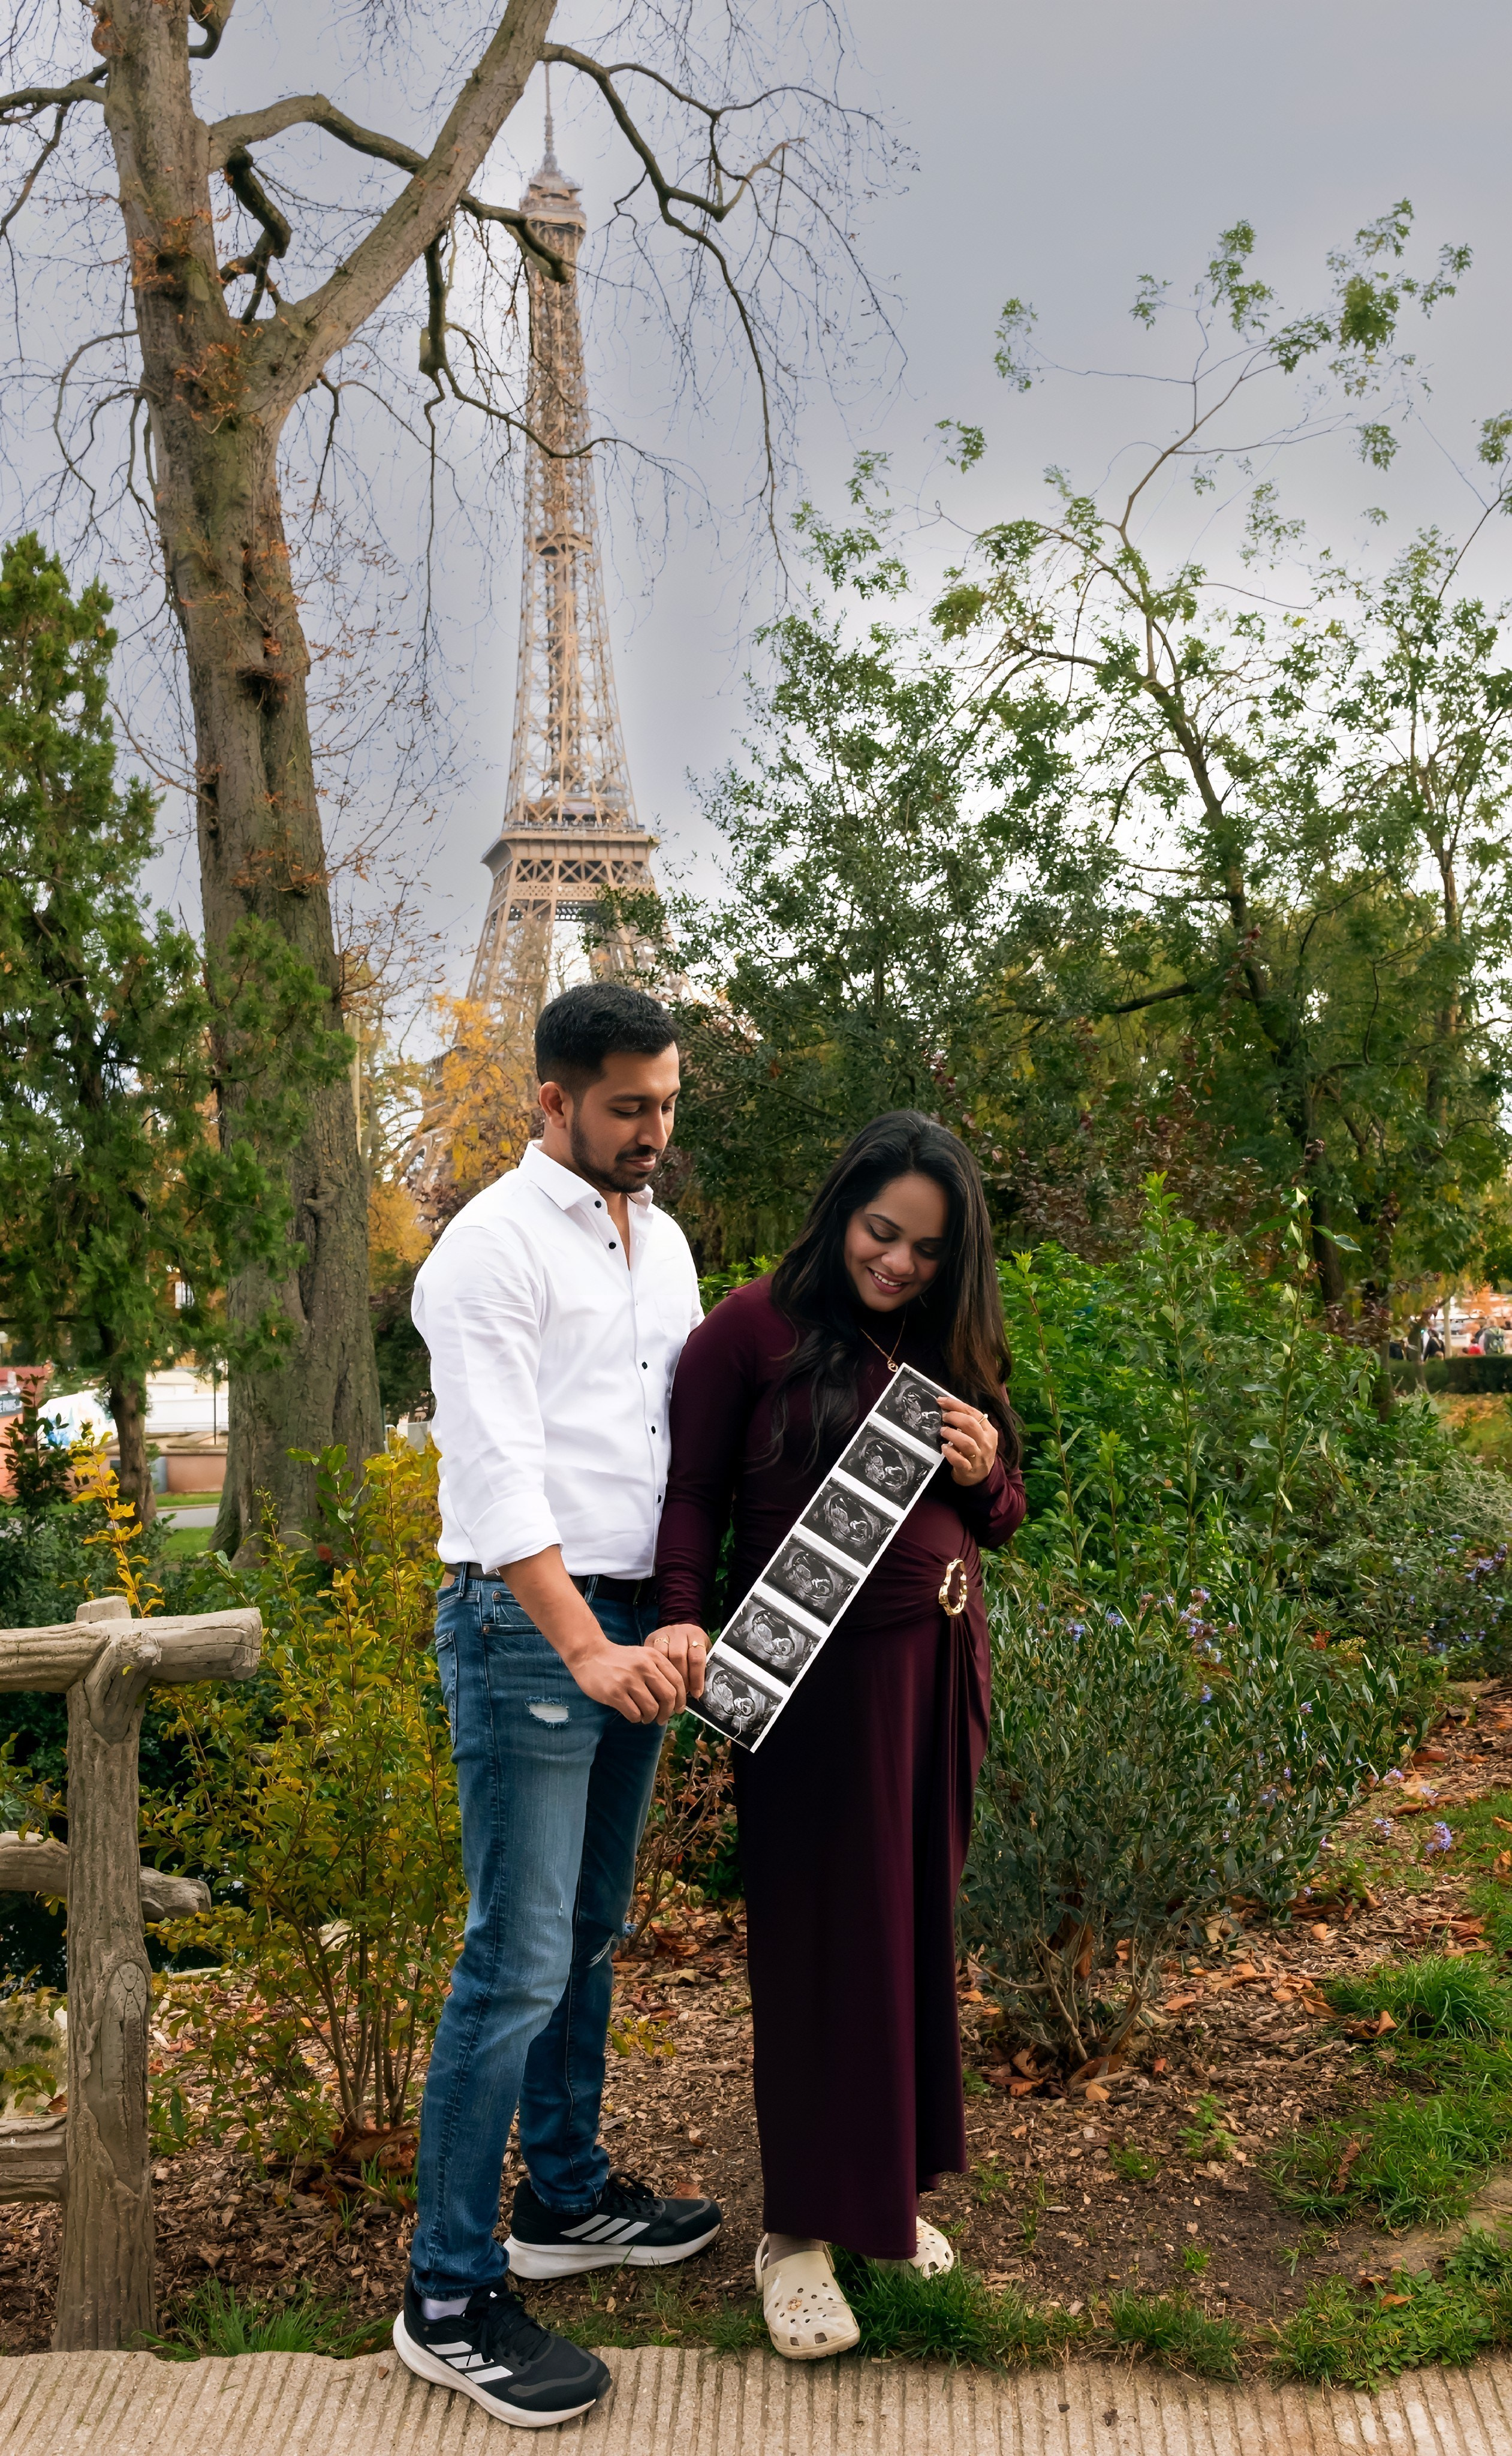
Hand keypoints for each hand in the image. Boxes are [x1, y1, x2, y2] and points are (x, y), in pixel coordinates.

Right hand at [571, 1641, 685, 1726]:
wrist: (589, 1654)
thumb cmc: (618, 1658)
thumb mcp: (642, 1656)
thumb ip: (658, 1670)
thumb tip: (675, 1697)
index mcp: (653, 1657)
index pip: (677, 1681)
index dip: (681, 1699)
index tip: (678, 1709)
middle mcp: (644, 1667)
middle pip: (668, 1697)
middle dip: (668, 1712)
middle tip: (662, 1718)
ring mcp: (629, 1680)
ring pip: (652, 1708)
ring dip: (650, 1717)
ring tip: (645, 1717)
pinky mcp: (615, 1693)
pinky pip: (634, 1714)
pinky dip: (636, 1718)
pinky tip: (633, 1714)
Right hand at [647, 1620, 708, 1698]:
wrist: (678, 1633)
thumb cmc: (692, 1648)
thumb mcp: (702, 1652)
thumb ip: (704, 1666)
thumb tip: (701, 1690)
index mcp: (695, 1634)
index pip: (696, 1657)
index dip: (696, 1678)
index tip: (696, 1693)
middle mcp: (679, 1632)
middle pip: (678, 1657)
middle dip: (681, 1678)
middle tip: (683, 1693)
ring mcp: (663, 1634)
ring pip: (663, 1657)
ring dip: (667, 1676)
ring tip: (671, 1689)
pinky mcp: (650, 1639)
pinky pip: (651, 1657)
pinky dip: (656, 1672)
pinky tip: (659, 1682)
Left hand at [938, 1396, 997, 1487]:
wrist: (982, 1477)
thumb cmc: (977, 1452)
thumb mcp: (980, 1436)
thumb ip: (969, 1423)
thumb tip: (949, 1407)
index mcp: (989, 1431)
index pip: (974, 1413)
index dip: (956, 1405)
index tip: (942, 1401)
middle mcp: (986, 1443)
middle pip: (971, 1424)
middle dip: (954, 1417)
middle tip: (944, 1417)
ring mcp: (979, 1457)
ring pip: (966, 1442)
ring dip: (951, 1434)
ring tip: (943, 1431)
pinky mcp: (969, 1469)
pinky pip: (960, 1460)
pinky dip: (950, 1453)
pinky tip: (944, 1448)